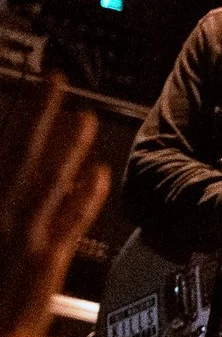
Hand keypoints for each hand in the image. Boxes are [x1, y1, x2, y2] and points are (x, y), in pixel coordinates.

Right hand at [1, 79, 111, 336]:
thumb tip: (11, 165)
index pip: (1, 147)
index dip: (13, 113)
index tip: (25, 85)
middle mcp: (2, 212)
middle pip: (22, 150)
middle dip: (39, 111)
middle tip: (55, 78)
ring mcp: (26, 234)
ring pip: (52, 178)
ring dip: (69, 144)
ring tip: (84, 116)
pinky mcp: (49, 258)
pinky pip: (72, 219)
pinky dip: (86, 194)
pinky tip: (98, 174)